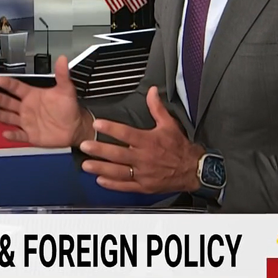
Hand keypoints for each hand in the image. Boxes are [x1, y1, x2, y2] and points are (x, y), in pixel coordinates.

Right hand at [0, 55, 92, 147]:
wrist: (75, 128)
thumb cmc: (68, 108)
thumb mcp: (66, 90)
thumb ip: (62, 75)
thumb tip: (63, 60)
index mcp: (32, 95)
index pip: (17, 87)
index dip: (8, 84)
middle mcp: (26, 108)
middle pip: (9, 102)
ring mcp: (26, 121)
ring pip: (9, 118)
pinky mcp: (30, 135)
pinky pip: (18, 135)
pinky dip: (12, 135)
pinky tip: (6, 133)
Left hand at [78, 86, 203, 193]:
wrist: (193, 169)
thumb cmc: (179, 147)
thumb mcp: (169, 124)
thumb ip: (156, 108)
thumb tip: (152, 91)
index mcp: (148, 141)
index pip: (126, 133)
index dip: (111, 128)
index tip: (97, 123)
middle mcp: (144, 158)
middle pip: (118, 154)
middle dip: (99, 150)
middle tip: (84, 146)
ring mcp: (143, 174)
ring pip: (118, 171)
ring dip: (101, 168)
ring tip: (86, 165)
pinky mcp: (144, 186)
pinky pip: (126, 186)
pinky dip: (112, 184)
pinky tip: (100, 180)